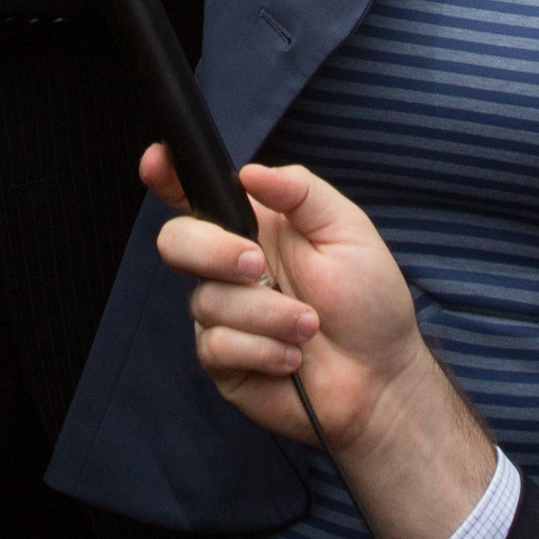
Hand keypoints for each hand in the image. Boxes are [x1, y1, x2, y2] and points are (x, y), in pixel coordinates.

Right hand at [150, 153, 497, 535]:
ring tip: (308, 325)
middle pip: (176, 241)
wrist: (382, 377)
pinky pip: (216, 346)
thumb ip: (301, 191)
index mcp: (253, 228)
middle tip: (260, 267)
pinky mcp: (222, 362)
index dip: (167, 175)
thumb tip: (250, 171)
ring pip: (206, 300)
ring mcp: (221, 316)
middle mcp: (227, 269)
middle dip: (214, 251)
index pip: (196, 195)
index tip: (157, 161)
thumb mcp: (347, 231)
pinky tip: (292, 357)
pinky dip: (263, 349)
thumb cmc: (369, 302)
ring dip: (267, 314)